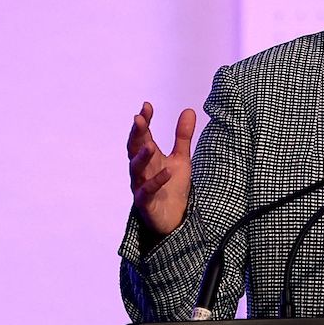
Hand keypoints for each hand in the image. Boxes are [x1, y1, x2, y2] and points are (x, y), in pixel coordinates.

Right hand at [127, 102, 195, 235]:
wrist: (175, 218)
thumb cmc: (173, 186)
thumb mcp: (181, 158)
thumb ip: (182, 136)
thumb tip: (189, 109)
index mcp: (149, 157)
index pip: (142, 135)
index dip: (144, 121)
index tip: (147, 106)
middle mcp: (142, 170)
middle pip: (134, 149)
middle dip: (136, 134)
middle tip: (138, 119)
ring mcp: (141, 186)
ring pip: (136, 169)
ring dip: (141, 156)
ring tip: (150, 144)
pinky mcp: (146, 203)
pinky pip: (147, 191)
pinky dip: (156, 181)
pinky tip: (168, 172)